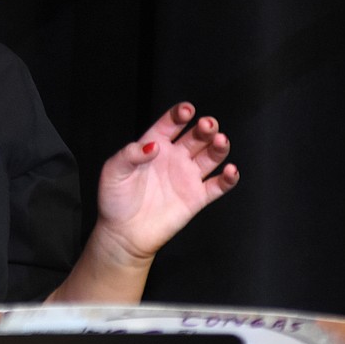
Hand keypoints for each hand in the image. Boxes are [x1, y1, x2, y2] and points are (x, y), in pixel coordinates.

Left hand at [94, 102, 238, 263]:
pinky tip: (230, 170)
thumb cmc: (115, 199)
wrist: (124, 233)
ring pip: (210, 156)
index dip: (180, 114)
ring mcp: (187, 176)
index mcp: (154, 145)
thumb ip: (130, 154)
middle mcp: (174, 157)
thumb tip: (153, 145)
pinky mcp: (197, 197)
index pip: (171, 124)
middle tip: (208, 125)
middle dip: (205, 128)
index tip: (187, 110)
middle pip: (196, 136)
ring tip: (221, 141)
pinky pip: (218, 185)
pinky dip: (228, 178)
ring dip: (219, 147)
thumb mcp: (114, 171)